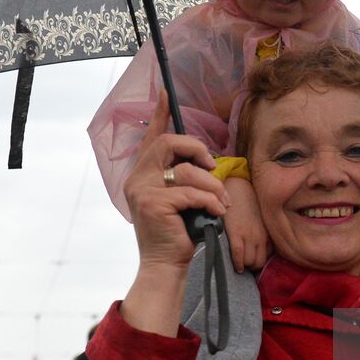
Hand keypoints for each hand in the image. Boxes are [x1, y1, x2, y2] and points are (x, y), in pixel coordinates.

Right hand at [123, 92, 227, 273]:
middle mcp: (137, 180)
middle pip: (169, 143)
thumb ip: (182, 177)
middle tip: (211, 165)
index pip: (150, 137)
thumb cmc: (178, 233)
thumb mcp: (178, 199)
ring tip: (222, 201)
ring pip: (186, 171)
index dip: (159, 113)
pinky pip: (192, 193)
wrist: (166, 266)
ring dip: (212, 185)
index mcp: (141, 175)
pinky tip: (218, 213)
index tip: (165, 92)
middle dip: (197, 149)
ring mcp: (143, 191)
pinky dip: (211, 201)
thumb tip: (204, 161)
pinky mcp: (155, 205)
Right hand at [224, 177, 268, 272]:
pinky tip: (235, 265)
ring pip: (250, 262)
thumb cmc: (246, 201)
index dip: (259, 260)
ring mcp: (249, 235)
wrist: (236, 186)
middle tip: (244, 263)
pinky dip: (237, 264)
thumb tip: (259, 244)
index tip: (253, 259)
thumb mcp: (259, 217)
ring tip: (239, 262)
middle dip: (252, 266)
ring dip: (244, 265)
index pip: (268, 255)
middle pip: (260, 262)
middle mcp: (260, 235)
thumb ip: (262, 230)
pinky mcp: (236, 234)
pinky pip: (239, 256)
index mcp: (267, 231)